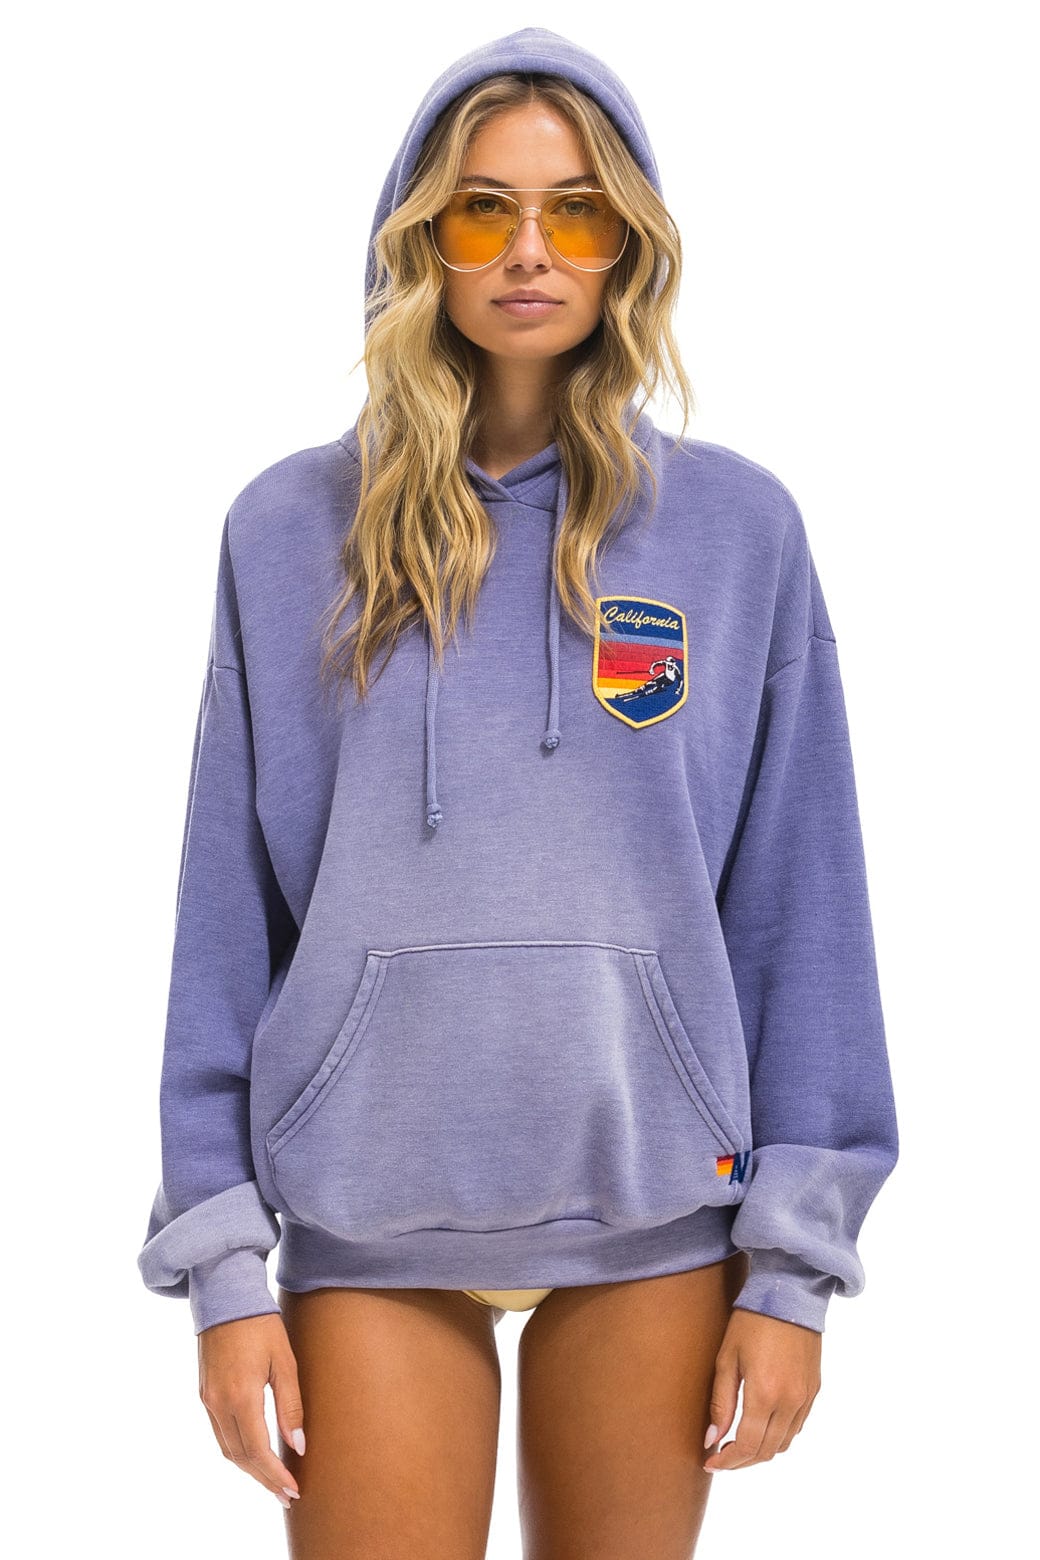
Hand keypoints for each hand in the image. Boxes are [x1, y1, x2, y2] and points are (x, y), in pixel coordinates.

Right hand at [198, 1312, 305, 1509]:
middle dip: (264, 1479)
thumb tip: (298, 1445)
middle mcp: (218, 1403)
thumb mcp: (284, 1360)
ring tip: (273, 1481)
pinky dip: (238, 1450)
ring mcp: (208, 1399)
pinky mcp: (204, 1393)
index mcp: (241, 1396)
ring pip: (227, 1449)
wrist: (225, 1295)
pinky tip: (254, 1453)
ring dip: (249, 1469)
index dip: (275, 1475)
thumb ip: (290, 1405)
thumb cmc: (260, 1324)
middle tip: (286, 1495)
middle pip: (240, 1457)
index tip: (292, 1490)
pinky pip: (220, 1433)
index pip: (257, 1451)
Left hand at [702, 1306, 820, 1470]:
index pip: (747, 1446)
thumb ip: (721, 1402)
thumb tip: (712, 1440)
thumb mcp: (727, 1358)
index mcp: (765, 1394)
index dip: (727, 1462)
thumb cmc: (751, 1321)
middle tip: (720, 1457)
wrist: (789, 1293)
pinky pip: (797, 1426)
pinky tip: (761, 1426)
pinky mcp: (814, 1390)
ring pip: (784, 1443)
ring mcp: (806, 1397)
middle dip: (741, 1461)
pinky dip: (778, 1436)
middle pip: (766, 1451)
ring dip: (761, 1451)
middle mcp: (790, 1402)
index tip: (710, 1462)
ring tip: (738, 1444)